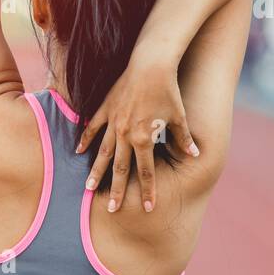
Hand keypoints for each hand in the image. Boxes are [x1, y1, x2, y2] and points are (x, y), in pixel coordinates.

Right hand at [76, 56, 199, 212]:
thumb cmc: (168, 91)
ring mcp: (113, 123)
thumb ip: (183, 139)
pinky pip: (92, 128)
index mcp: (144, 140)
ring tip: (89, 188)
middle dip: (116, 191)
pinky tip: (78, 152)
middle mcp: (126, 135)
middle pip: (120, 169)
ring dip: (96, 172)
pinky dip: (85, 140)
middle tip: (112, 209)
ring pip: (102, 153)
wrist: (151, 65)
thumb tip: (195, 154)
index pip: (145, 172)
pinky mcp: (105, 109)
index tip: (148, 207)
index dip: (147, 191)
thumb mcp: (179, 117)